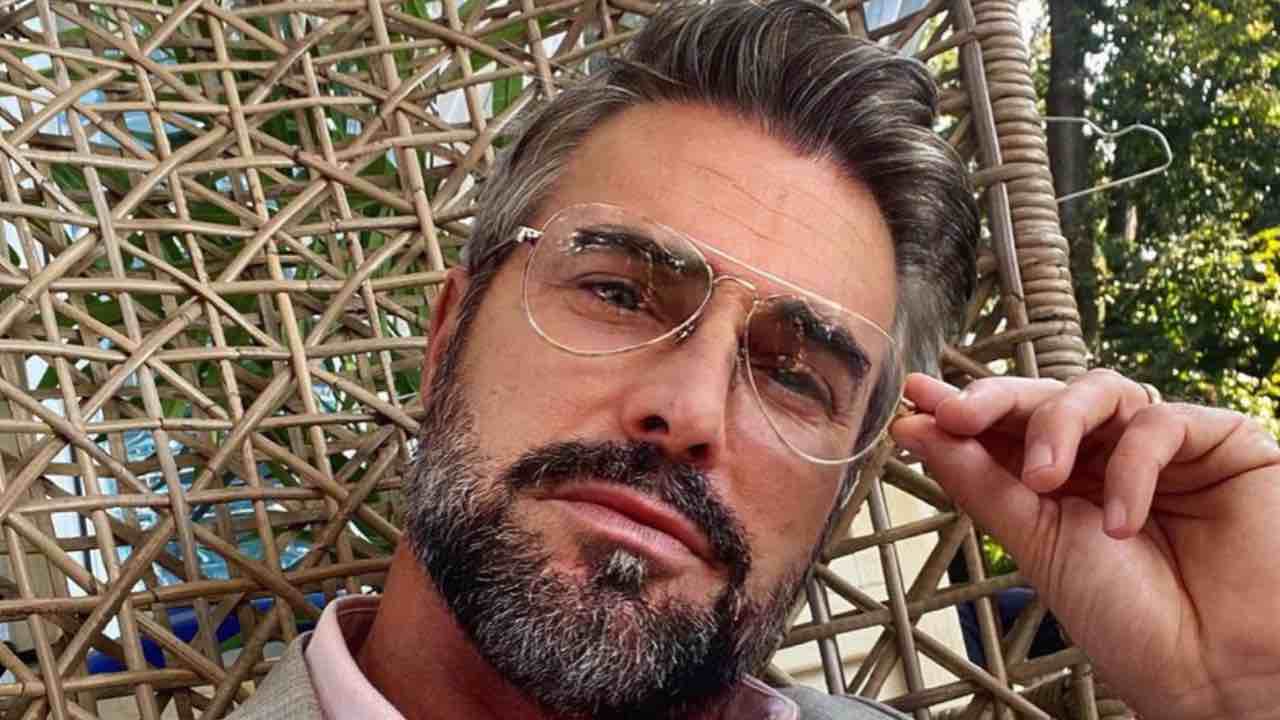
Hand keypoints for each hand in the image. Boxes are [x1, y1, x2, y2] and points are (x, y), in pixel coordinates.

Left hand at [890, 370, 1279, 719]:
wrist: (1213, 673)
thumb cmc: (1130, 620)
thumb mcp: (1036, 543)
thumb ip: (979, 480)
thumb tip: (915, 427)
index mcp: (1063, 482)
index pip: (1007, 428)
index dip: (963, 408)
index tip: (916, 398)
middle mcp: (1109, 457)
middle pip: (1047, 397)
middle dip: (995, 401)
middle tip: (957, 414)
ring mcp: (1164, 448)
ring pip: (1099, 391)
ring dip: (1055, 425)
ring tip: (1041, 478)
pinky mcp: (1220, 444)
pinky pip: (1159, 423)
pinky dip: (1132, 467)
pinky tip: (1122, 522)